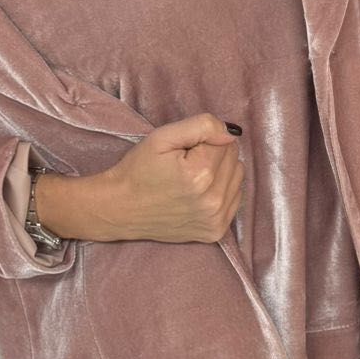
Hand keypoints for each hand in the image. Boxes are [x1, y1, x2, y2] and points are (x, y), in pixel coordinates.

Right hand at [103, 113, 243, 243]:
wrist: (121, 209)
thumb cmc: (138, 170)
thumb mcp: (162, 137)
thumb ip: (201, 126)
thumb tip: (231, 133)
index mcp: (200, 173)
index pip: (226, 141)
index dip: (204, 141)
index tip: (184, 151)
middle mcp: (212, 200)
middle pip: (234, 159)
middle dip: (214, 155)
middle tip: (186, 164)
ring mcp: (215, 219)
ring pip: (238, 179)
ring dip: (220, 173)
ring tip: (193, 179)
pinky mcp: (215, 231)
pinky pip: (234, 200)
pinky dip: (221, 192)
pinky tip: (199, 194)